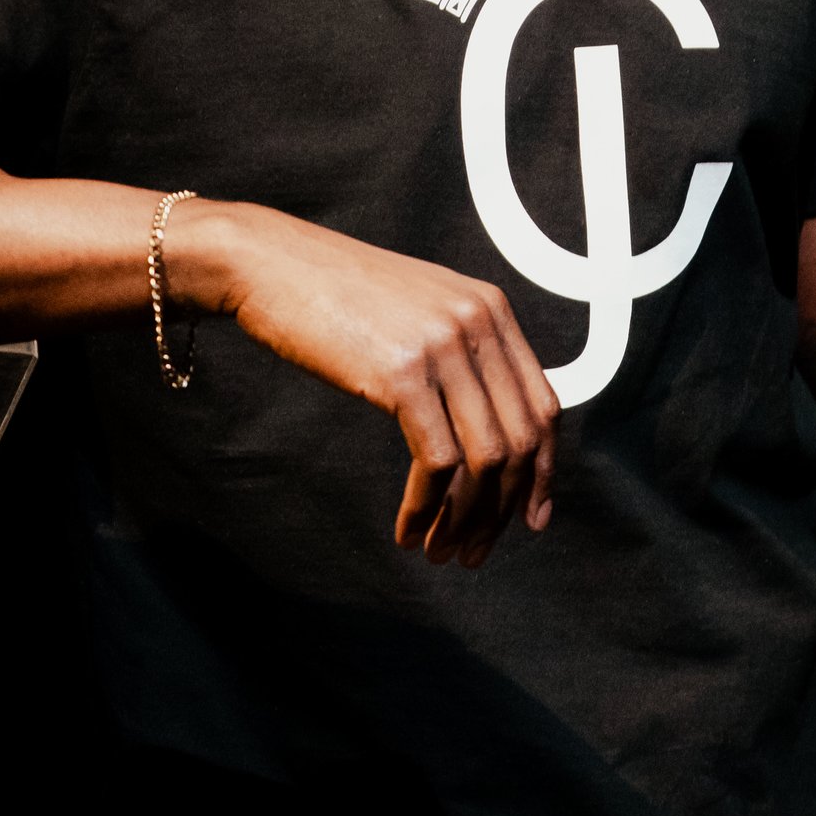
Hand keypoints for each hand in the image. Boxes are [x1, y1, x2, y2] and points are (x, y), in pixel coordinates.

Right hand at [178, 201, 561, 567]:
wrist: (271, 264)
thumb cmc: (335, 295)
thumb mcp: (419, 310)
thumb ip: (462, 353)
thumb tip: (489, 432)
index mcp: (491, 309)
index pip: (544, 406)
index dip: (544, 472)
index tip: (530, 519)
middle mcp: (478, 323)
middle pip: (522, 440)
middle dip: (504, 510)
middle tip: (475, 552)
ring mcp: (442, 346)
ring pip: (485, 458)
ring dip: (465, 519)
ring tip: (440, 551)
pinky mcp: (401, 373)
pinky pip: (436, 460)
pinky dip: (427, 507)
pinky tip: (409, 530)